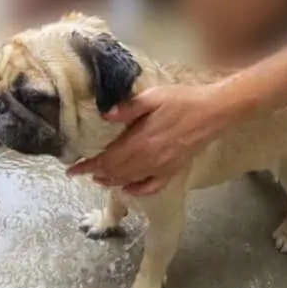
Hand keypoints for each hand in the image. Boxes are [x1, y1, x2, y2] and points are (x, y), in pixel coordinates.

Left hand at [67, 84, 228, 194]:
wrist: (214, 112)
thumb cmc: (182, 100)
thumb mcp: (153, 97)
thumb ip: (128, 108)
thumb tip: (104, 115)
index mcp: (141, 140)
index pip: (107, 159)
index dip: (87, 166)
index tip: (72, 171)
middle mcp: (149, 158)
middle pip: (115, 172)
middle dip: (95, 174)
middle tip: (81, 172)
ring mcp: (162, 167)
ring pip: (130, 180)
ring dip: (112, 181)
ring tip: (99, 179)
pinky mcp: (174, 170)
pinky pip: (152, 187)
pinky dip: (138, 191)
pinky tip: (128, 189)